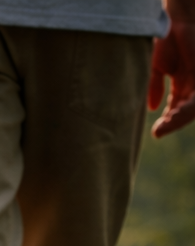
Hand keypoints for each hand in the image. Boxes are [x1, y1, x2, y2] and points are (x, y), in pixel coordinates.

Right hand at [149, 3, 194, 136]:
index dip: (168, 120)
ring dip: (179, 118)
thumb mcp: (156, 67)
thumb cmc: (166, 37)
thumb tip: (152, 107)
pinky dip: (186, 108)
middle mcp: (193, 81)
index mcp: (182, 82)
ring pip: (193, 106)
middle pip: (186, 109)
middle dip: (173, 122)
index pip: (177, 107)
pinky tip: (174, 114)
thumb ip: (154, 87)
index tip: (156, 131)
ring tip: (165, 125)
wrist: (179, 16)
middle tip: (159, 131)